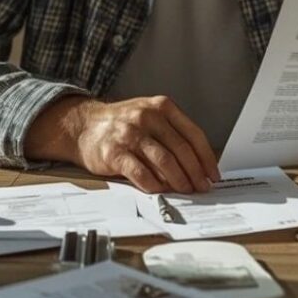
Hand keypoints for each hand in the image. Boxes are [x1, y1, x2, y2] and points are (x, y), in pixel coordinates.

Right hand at [24, 94, 219, 193]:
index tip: (213, 174)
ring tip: (185, 190)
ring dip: (179, 180)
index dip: (206, 157)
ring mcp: (130, 133)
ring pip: (164, 161)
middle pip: (181, 149)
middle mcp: (147, 116)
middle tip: (202, 187)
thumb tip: (198, 165)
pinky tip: (160, 190)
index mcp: (161, 106)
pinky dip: (154, 185)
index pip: (193, 134)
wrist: (84, 125)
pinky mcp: (114, 152)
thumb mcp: (150, 116)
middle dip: (195, 172)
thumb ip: (172, 133)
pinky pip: (141, 173)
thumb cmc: (123, 125)